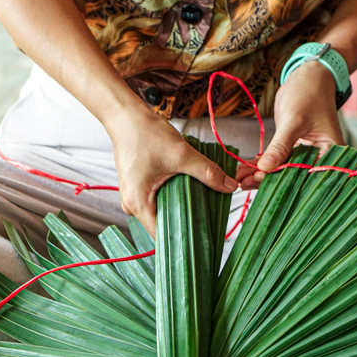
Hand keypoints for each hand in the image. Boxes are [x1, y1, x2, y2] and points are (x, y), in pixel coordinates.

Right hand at [106, 106, 237, 236]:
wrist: (125, 116)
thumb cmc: (146, 134)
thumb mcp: (181, 154)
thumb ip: (207, 172)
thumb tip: (231, 187)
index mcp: (138, 204)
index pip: (162, 236)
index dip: (183, 239)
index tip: (203, 240)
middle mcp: (132, 205)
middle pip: (164, 224)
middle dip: (188, 221)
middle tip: (211, 220)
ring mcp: (134, 196)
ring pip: (163, 211)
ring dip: (182, 207)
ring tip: (204, 204)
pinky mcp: (139, 187)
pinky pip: (159, 199)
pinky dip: (175, 197)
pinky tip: (191, 191)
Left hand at [240, 61, 344, 188]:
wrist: (309, 78)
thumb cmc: (308, 94)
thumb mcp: (294, 120)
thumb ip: (280, 146)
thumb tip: (265, 168)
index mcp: (331, 153)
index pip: (306, 174)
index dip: (282, 179)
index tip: (259, 178)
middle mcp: (321, 158)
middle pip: (293, 176)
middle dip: (268, 180)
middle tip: (243, 183)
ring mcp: (307, 155)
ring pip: (283, 170)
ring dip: (262, 174)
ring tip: (239, 179)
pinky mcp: (294, 149)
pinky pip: (278, 160)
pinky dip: (262, 164)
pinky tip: (245, 169)